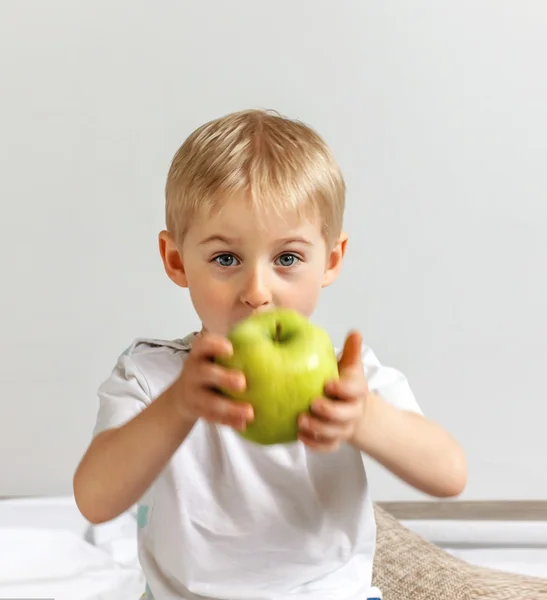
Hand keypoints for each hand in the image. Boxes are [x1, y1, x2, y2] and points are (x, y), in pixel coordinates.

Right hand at [172, 333, 253, 430]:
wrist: (185, 395)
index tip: (231, 350)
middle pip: (204, 373)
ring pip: (208, 401)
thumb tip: (277, 329)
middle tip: (243, 383)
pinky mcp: (197, 411)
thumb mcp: (217, 355)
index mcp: (200, 354)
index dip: (215, 345)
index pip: (202, 344)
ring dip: (229, 407)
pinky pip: (212, 418)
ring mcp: (193, 393)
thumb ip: (239, 346)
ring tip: (250, 412)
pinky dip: (228, 422)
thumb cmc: (213, 368)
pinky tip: (244, 424)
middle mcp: (193, 372)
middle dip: (223, 378)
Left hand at [298, 331, 367, 451]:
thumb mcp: (349, 366)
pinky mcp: (334, 439)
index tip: (328, 384)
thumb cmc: (344, 383)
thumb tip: (355, 332)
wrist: (351, 408)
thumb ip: (351, 351)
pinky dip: (315, 444)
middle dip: (329, 411)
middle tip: (312, 403)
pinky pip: (327, 447)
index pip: (356, 390)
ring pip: (335, 433)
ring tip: (300, 420)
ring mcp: (344, 427)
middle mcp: (353, 410)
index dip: (343, 389)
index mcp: (357, 390)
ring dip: (318, 428)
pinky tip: (300, 435)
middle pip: (346, 415)